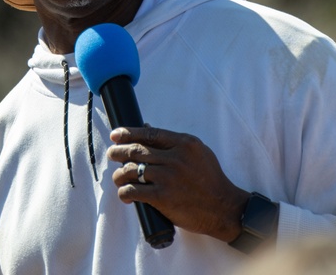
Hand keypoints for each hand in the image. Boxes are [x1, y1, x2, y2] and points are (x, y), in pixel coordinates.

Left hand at [106, 125, 249, 241]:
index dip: (128, 133)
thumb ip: (174, 141)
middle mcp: (175, 158)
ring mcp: (168, 177)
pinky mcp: (162, 197)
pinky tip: (125, 194)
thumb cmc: (210, 179)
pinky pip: (134, 190)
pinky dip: (125, 192)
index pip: (149, 133)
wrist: (223, 207)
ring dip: (120, 174)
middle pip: (137, 150)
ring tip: (118, 177)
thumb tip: (147, 128)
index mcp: (184, 143)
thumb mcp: (198, 152)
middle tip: (112, 154)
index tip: (116, 135)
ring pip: (133, 170)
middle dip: (119, 152)